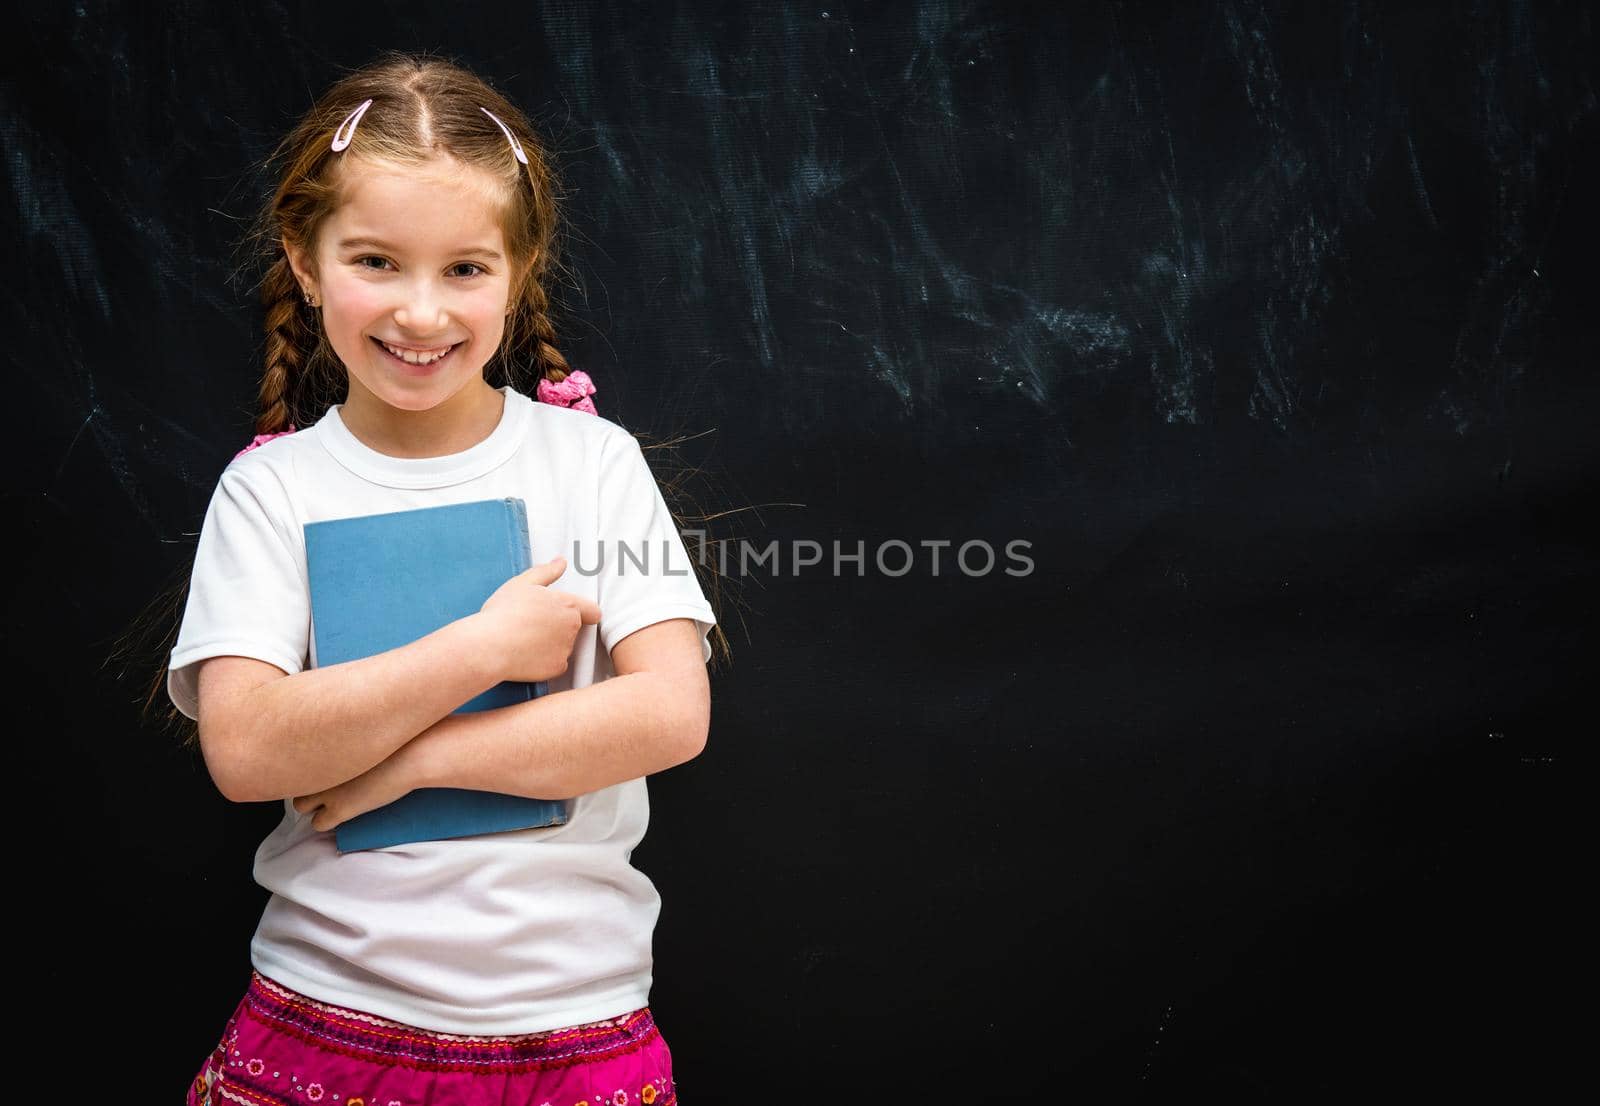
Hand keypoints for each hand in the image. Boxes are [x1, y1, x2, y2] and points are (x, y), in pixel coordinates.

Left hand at [292, 739, 422, 832]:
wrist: (413, 755)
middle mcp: (319, 766)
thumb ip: (349, 733)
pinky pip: (318, 824)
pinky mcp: (341, 809)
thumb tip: (345, 730)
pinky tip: (341, 815)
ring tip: (331, 800)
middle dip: (305, 784)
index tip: (320, 767)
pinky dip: (327, 822)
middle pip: (294, 780)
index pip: (295, 757)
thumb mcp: (367, 729)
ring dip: (312, 804)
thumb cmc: (400, 738)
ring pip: (299, 805)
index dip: (308, 765)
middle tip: (323, 784)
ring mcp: (328, 789)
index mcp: (323, 744)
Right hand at [477, 555, 601, 683]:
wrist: (489, 645)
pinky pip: (555, 664)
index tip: (572, 613)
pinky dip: (545, 660)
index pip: (592, 611)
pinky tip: (526, 654)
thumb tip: (561, 562)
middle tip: (534, 623)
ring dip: (552, 643)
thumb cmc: (504, 612)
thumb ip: (546, 572)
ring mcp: (565, 649)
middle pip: (574, 628)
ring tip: (525, 638)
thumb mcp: (523, 583)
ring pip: (564, 646)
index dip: (585, 612)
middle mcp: (571, 628)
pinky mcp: (556, 668)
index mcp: (567, 605)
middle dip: (559, 626)